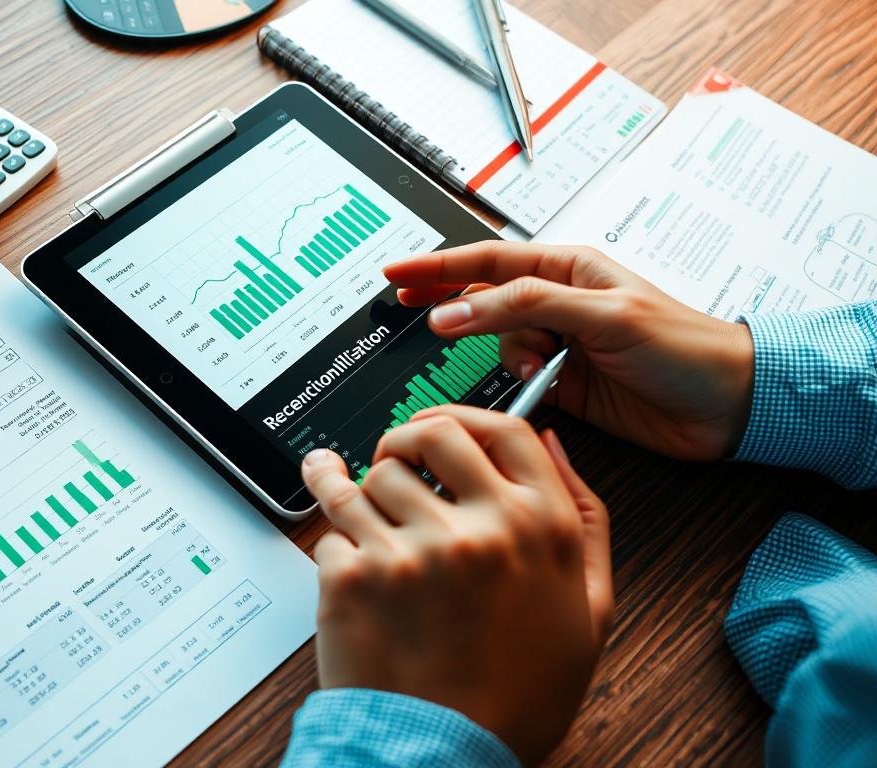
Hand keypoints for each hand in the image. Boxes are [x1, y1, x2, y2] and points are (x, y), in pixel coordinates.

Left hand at [302, 406, 611, 764]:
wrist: (447, 756)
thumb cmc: (516, 692)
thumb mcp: (590, 608)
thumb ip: (584, 516)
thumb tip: (552, 444)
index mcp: (539, 527)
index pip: (502, 427)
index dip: (465, 416)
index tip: (441, 427)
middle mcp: (479, 529)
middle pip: (431, 433)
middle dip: (407, 439)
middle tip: (397, 460)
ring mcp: (412, 551)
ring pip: (372, 477)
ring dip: (369, 495)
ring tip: (376, 529)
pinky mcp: (354, 577)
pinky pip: (330, 526)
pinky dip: (335, 541)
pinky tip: (345, 552)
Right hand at [383, 241, 755, 459]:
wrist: (726, 405)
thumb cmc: (683, 344)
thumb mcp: (602, 313)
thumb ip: (525, 308)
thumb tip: (457, 312)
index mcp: (568, 269)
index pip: (487, 260)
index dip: (438, 266)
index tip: (396, 273)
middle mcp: (559, 303)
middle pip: (483, 298)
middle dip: (447, 303)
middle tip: (403, 305)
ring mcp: (559, 344)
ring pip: (498, 344)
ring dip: (506, 357)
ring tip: (542, 370)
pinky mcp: (563, 384)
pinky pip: (518, 379)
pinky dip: (517, 386)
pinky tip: (540, 387)